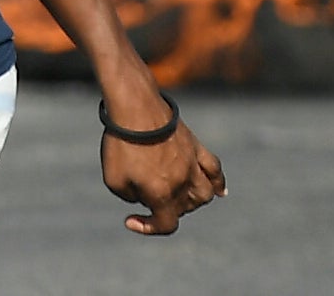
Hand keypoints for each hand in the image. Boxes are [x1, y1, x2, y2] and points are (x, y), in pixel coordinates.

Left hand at [102, 114, 226, 235]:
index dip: (148, 227)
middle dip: (165, 207)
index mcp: (162, 194)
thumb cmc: (120, 143)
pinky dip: (219, 182)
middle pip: (183, 209)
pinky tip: (220, 191)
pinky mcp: (195, 146)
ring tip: (178, 194)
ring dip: (193, 200)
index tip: (130, 219)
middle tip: (146, 192)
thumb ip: (129, 197)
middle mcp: (182, 183)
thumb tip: (143, 196)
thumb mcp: (113, 179)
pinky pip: (215, 168)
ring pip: (205, 193)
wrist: (134, 106)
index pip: (166, 224)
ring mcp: (192, 164)